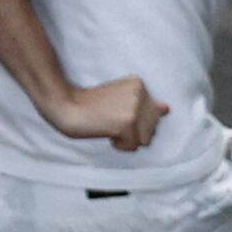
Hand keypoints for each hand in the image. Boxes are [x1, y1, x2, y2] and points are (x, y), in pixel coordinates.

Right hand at [41, 76, 166, 151]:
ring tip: (109, 126)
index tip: (115, 111)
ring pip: (146, 139)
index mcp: (139, 84)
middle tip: (110, 119)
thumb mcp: (121, 98)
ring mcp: (134, 109)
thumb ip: (145, 104)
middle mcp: (140, 94)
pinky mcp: (128, 124)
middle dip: (134, 131)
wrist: (64, 105)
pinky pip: (134, 146)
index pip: (154, 115)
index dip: (135, 120)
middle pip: (152, 128)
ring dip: (128, 139)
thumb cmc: (90, 104)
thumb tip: (167, 109)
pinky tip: (107, 133)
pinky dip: (120, 145)